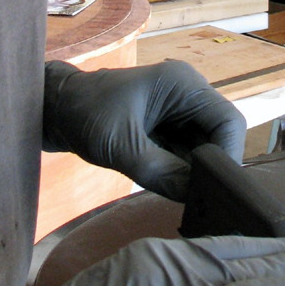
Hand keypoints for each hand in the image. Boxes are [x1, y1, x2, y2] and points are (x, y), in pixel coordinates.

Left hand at [43, 61, 245, 199]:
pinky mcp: (169, 127)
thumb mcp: (120, 148)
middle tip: (200, 201)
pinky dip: (183, 172)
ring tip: (184, 198)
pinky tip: (173, 189)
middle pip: (221, 137)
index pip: (229, 122)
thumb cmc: (83, 115)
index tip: (214, 190)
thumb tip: (196, 197)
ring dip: (196, 173)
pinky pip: (188, 153)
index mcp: (183, 85)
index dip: (228, 157)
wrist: (55, 109)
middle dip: (211, 168)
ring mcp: (179, 110)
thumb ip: (161, 173)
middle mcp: (188, 94)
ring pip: (206, 148)